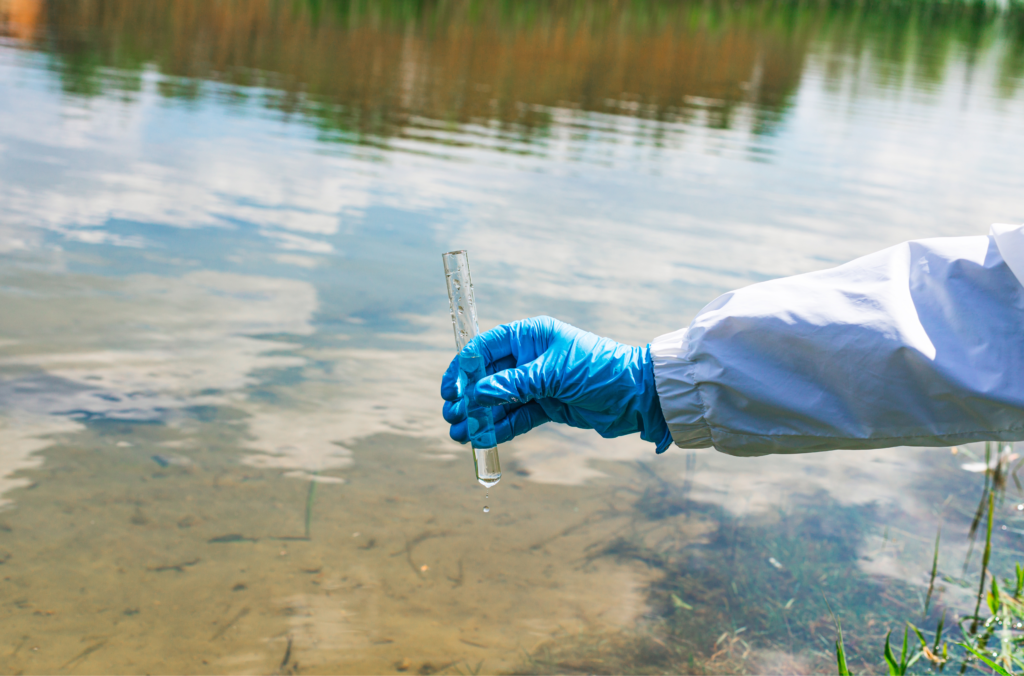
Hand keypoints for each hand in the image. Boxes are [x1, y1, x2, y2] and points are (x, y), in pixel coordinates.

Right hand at [440, 316, 672, 451]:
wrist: (637, 396)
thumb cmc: (597, 370)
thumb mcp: (552, 374)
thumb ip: (512, 384)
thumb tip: (476, 395)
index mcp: (530, 335)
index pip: (485, 349)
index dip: (464, 369)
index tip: (450, 390)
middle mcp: (530, 356)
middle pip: (488, 377)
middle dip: (469, 398)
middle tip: (451, 417)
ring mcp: (538, 382)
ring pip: (500, 400)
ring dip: (480, 417)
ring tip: (459, 435)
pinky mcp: (548, 406)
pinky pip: (516, 417)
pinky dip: (500, 428)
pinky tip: (482, 439)